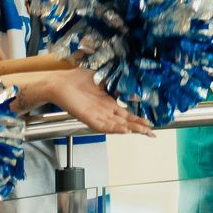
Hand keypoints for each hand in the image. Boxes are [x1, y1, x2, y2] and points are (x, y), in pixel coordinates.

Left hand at [31, 70, 153, 135]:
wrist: (60, 82)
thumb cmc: (78, 79)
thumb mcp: (103, 79)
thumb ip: (117, 85)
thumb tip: (132, 89)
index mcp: (108, 103)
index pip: (127, 114)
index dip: (138, 119)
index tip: (150, 124)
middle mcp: (104, 111)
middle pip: (125, 122)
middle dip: (139, 128)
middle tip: (152, 133)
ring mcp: (96, 115)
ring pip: (116, 125)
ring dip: (130, 129)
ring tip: (143, 132)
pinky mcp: (87, 117)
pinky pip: (103, 126)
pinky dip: (114, 129)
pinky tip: (124, 130)